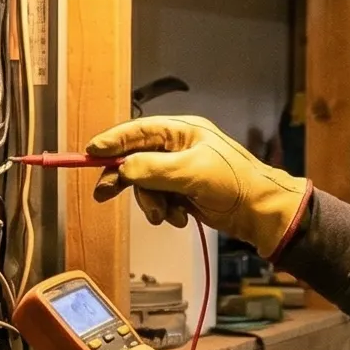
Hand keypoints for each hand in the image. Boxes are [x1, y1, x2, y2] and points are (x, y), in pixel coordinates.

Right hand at [86, 116, 312, 256]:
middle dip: (125, 179)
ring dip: (151, 202)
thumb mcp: (190, 172)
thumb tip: (124, 168)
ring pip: (146, 184)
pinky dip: (165, 210)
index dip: (112, 141)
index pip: (138, 131)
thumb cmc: (233, 183)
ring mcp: (180, 171)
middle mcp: (179, 148)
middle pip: (137, 159)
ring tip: (166, 215)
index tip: (91, 152)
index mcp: (182, 131)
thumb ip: (153, 169)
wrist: (259, 213)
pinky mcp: (184, 192)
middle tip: (104, 194)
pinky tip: (179, 217)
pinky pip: (160, 199)